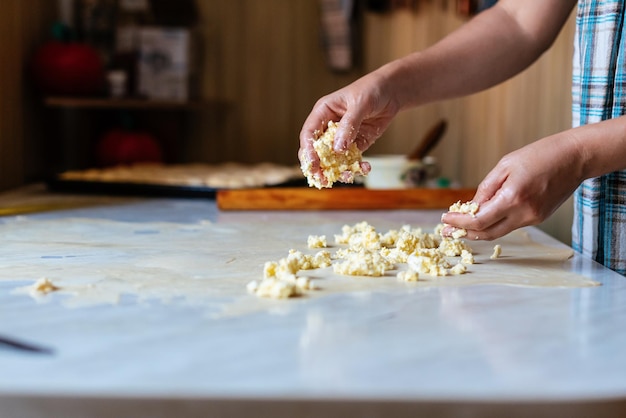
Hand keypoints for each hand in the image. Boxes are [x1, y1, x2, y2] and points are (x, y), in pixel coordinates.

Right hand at [298, 72, 399, 184]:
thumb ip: (349, 126)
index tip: (313, 164)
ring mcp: (342, 137)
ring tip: (348, 177)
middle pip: (317, 150)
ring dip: (339, 170)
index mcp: (323, 112)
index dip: (308, 149)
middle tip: (323, 180)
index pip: (309, 133)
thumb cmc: (371, 90)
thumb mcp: (360, 104)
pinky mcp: (356, 144)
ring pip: (334, 158)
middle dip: (319, 166)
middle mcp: (329, 127)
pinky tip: (365, 168)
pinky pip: (352, 159)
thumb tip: (338, 149)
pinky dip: (357, 166)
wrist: (391, 92)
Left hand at [441, 132, 584, 239]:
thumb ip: (486, 189)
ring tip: (460, 223)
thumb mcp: (505, 166)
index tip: (444, 220)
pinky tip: (484, 214)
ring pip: (499, 231)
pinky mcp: (539, 218)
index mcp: (513, 198)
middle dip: (464, 233)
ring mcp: (533, 218)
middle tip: (446, 231)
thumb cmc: (540, 155)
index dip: (459, 223)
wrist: (574, 158)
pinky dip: (495, 221)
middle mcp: (524, 213)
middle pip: (487, 233)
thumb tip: (471, 207)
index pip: (479, 221)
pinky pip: (511, 224)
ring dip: (478, 229)